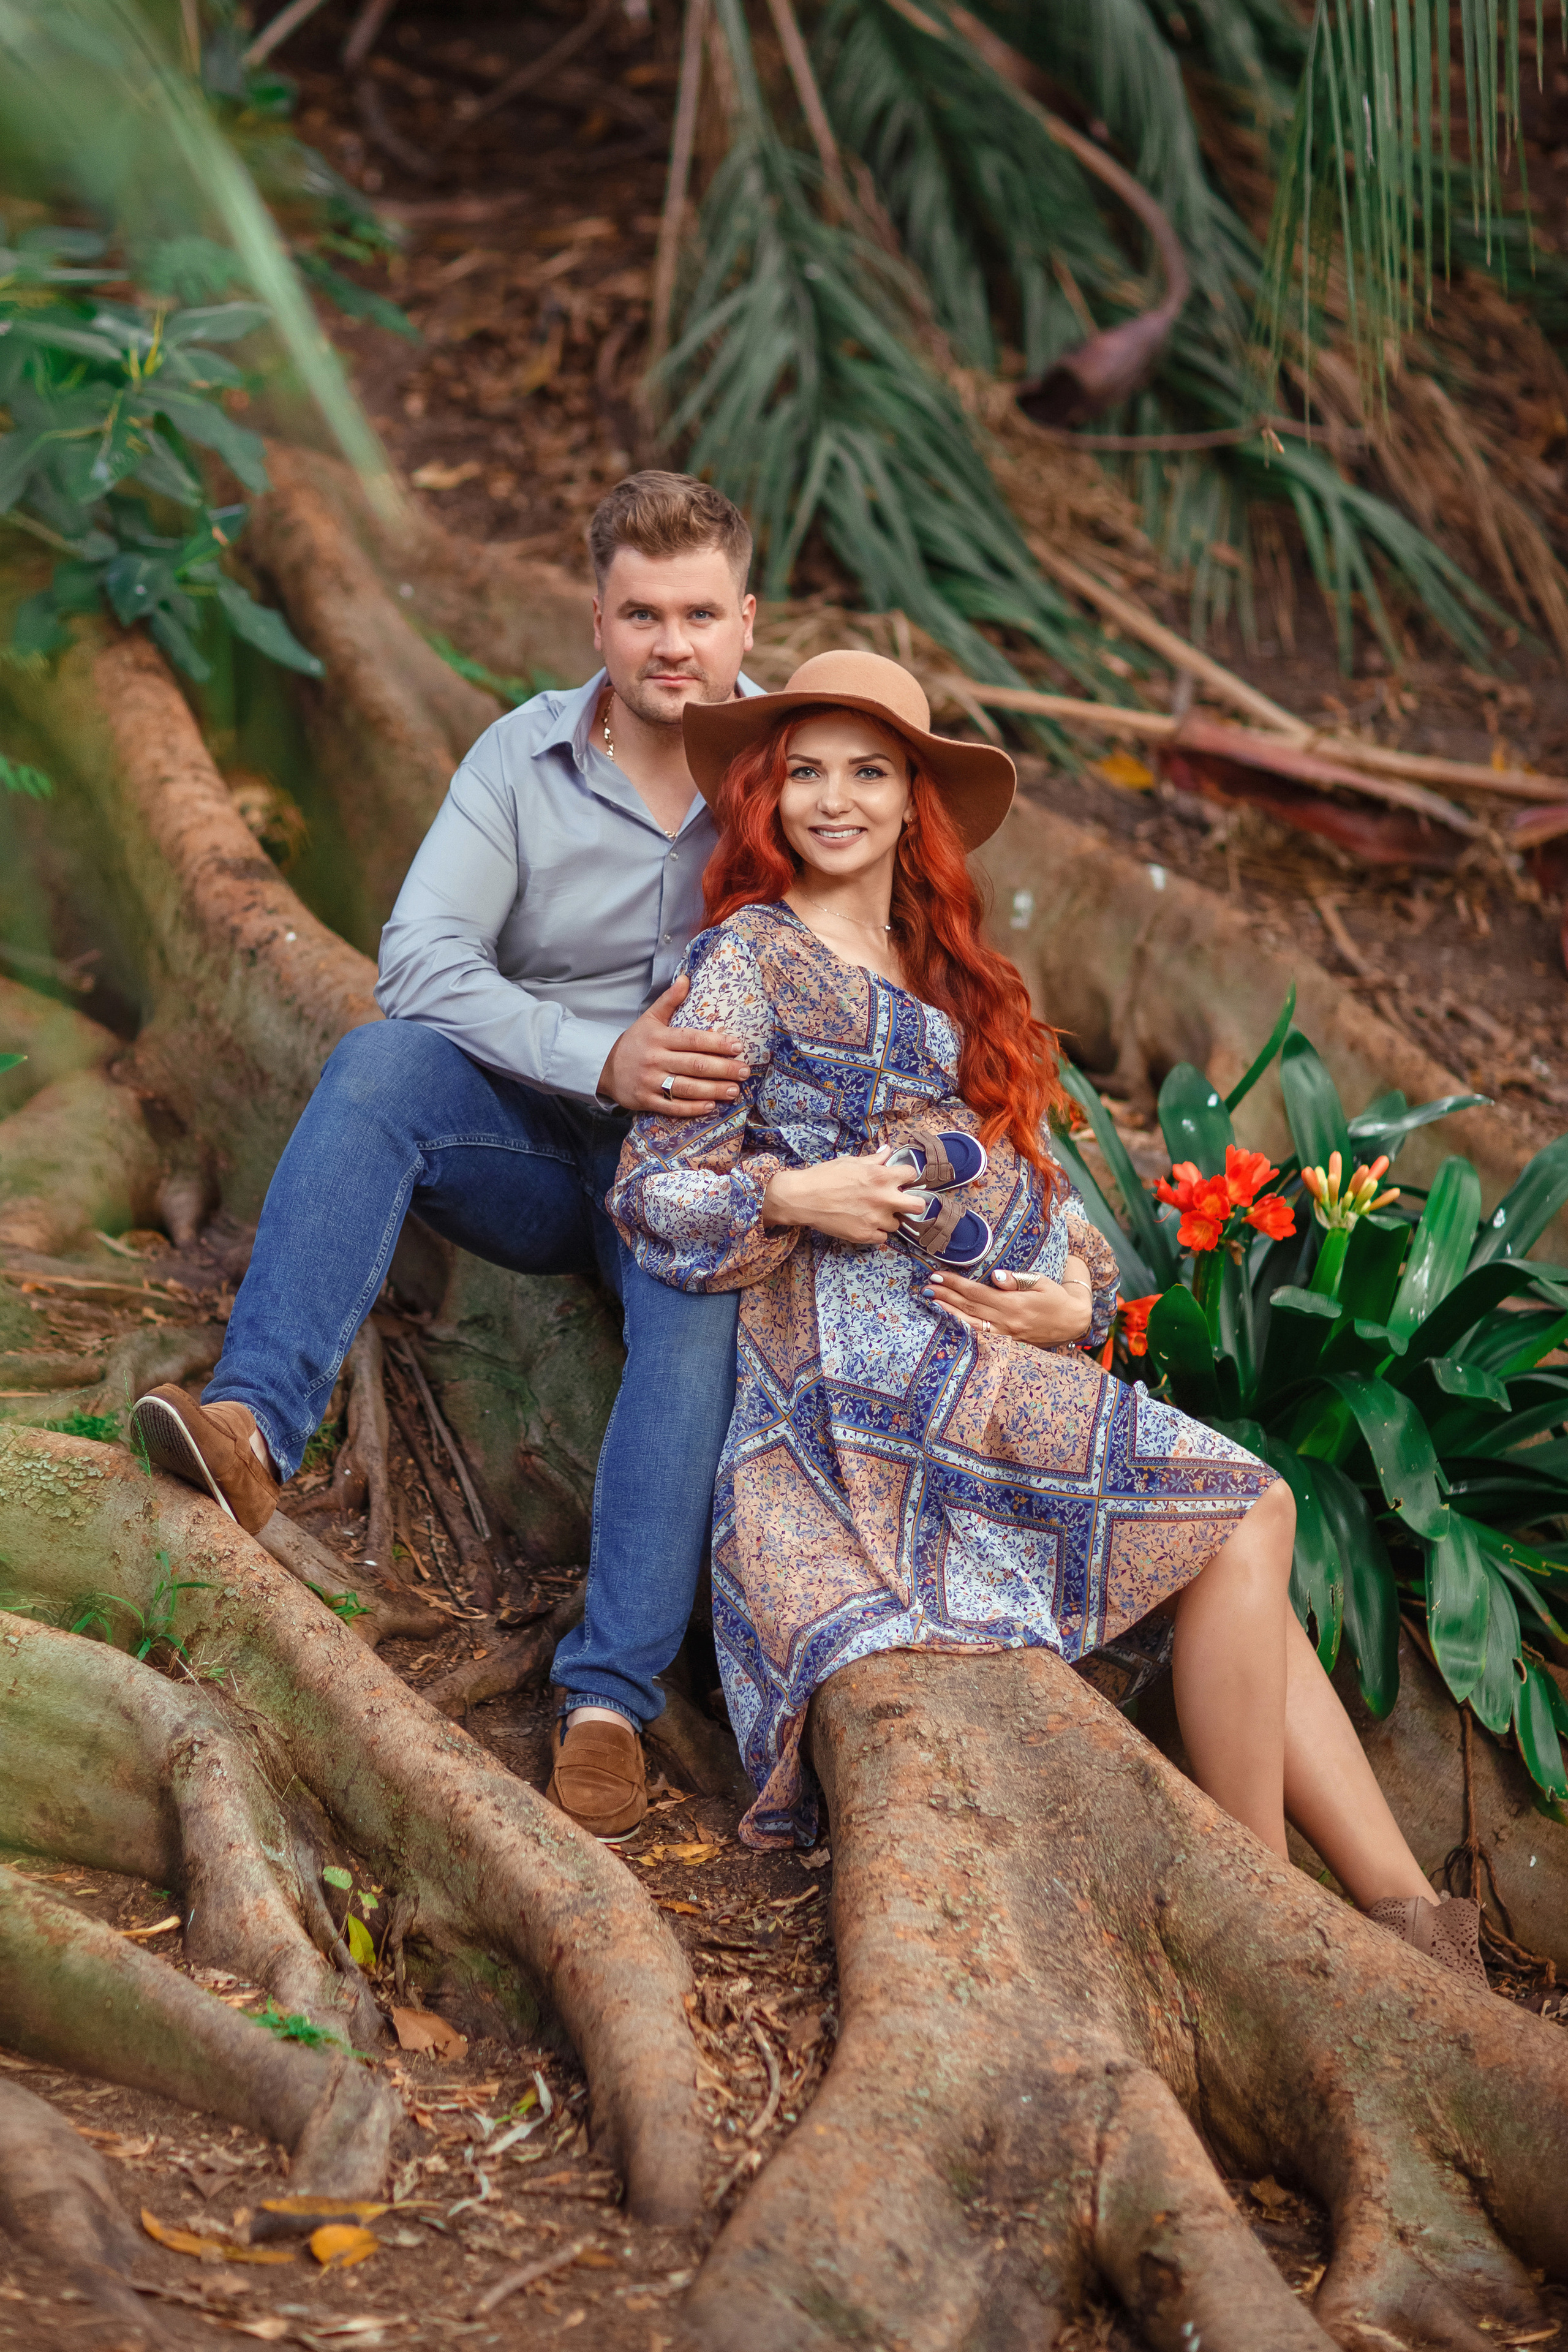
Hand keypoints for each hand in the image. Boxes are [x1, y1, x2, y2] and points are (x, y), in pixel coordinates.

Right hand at [599, 973, 750, 1116]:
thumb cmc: (635, 1042)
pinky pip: (673, 1107)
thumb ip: (669, 1000)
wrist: (605, 1067)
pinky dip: (692, 1108)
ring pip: (686, 1088)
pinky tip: (711, 1106)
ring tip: (735, 1089)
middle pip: (694, 1065)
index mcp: (659, 1037)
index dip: (717, 1043)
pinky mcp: (646, 1101)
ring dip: (713, 1090)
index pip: (693, 1040)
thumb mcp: (649, 1018)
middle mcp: (655, 1060)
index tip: (738, 1047)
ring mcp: (650, 1082)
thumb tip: (686, 977)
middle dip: (723, 1069)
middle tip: (745, 1071)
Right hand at [762, 1145, 927, 1242]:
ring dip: (888, 1219)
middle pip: (919, 1206)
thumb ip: (874, 1159)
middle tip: (899, 1202)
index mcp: (881, 1176)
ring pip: (897, 1224)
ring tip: (872, 1213)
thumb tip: (888, 1151)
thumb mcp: (851, 1162)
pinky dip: (875, 1232)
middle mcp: (883, 1199)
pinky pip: (882, 1237)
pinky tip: (864, 1224)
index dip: (905, 1176)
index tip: (899, 1179)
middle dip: (912, 1203)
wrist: (802, 1198)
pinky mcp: (865, 1236)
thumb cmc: (825, 1176)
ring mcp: (875, 1219)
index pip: (912, 1174)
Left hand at [924, 1257, 1095, 1345]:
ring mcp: (1006, 1334)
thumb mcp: (1041, 1281)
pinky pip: (981, 1333)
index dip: (955, 1285)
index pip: (977, 1292)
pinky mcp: (1008, 1341)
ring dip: (949, 1312)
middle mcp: (1006, 1321)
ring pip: (971, 1323)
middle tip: (926, 1286)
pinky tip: (950, 1320)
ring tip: (931, 1302)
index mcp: (1013, 1304)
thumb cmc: (1056, 1296)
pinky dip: (963, 1326)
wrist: (1073, 1321)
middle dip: (946, 1296)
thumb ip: (1017, 1279)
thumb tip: (996, 1276)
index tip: (938, 1276)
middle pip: (969, 1307)